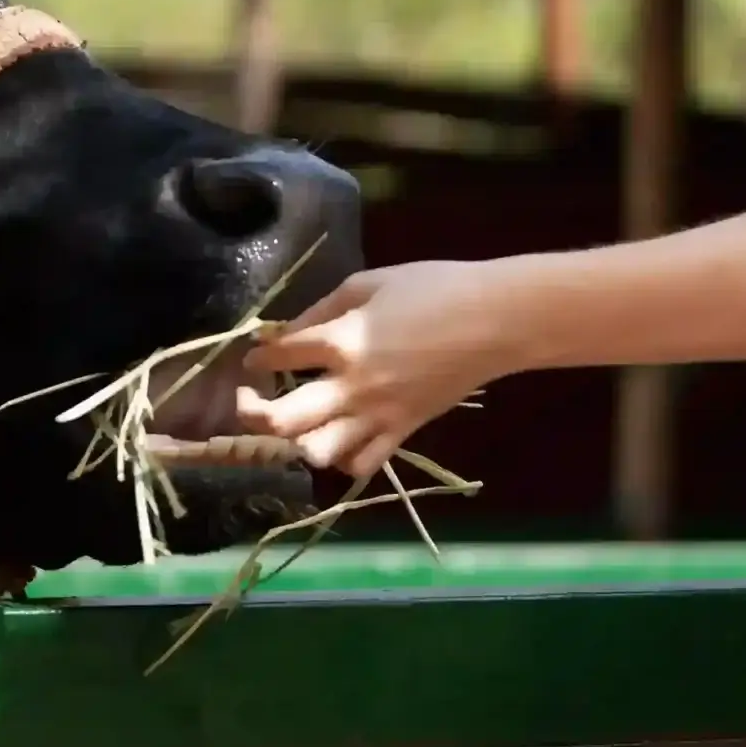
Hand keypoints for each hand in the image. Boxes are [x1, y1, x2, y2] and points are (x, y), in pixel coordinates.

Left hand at [236, 259, 516, 479]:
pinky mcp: (403, 432)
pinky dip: (342, 458)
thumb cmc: (434, 289)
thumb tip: (286, 331)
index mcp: (342, 340)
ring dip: (295, 441)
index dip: (258, 356)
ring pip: (317, 452)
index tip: (256, 354)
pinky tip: (338, 437)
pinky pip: (362, 464)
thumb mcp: (370, 282)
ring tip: (296, 423)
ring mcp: (378, 415)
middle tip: (250, 399)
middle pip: (281, 420)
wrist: (495, 320)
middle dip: (251, 412)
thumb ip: (323, 308)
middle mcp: (352, 386)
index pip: (279, 356)